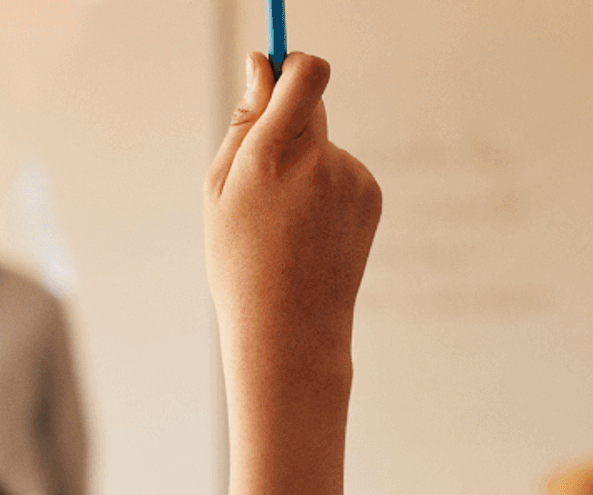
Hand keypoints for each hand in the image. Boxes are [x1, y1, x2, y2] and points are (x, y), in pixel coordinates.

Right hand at [205, 53, 380, 382]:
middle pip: (312, 104)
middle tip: (262, 173)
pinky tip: (308, 235)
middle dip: (287, 123)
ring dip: (303, 168)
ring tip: (282, 225)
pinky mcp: (371, 195)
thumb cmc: (240, 262)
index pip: (305, 73)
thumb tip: (262, 64)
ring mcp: (351, 177)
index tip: (274, 73)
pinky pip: (341, 172)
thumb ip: (244, 123)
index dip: (291, 66)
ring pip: (323, 144)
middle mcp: (319, 160)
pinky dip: (323, 193)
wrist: (289, 330)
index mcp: (271, 157)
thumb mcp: (221, 192)